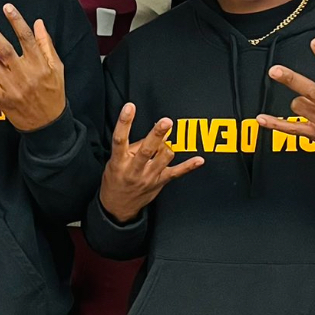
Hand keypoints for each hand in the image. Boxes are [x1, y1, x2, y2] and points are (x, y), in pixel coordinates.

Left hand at [0, 4, 65, 132]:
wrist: (49, 125)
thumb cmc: (54, 93)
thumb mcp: (57, 68)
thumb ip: (46, 45)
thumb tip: (38, 23)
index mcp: (40, 65)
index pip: (27, 38)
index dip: (17, 21)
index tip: (7, 7)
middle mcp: (25, 75)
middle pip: (5, 49)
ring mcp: (12, 88)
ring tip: (3, 66)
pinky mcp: (2, 100)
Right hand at [99, 107, 203, 222]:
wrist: (118, 207)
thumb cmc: (116, 180)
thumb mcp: (115, 163)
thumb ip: (132, 147)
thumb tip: (152, 133)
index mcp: (119, 161)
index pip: (120, 139)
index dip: (124, 122)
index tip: (130, 107)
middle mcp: (133, 169)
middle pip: (146, 150)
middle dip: (157, 135)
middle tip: (165, 122)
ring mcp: (148, 177)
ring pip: (163, 159)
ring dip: (170, 146)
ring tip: (174, 135)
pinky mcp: (159, 183)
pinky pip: (176, 173)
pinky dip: (189, 166)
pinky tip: (199, 160)